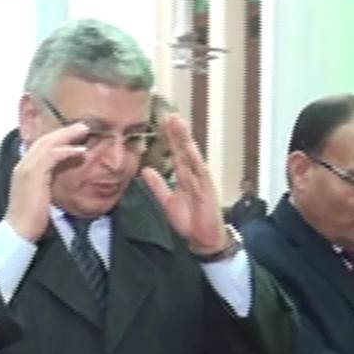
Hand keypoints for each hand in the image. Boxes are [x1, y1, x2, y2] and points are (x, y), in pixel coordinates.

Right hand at [6, 122, 88, 241]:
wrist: (18, 230)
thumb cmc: (31, 218)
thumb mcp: (42, 196)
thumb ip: (49, 183)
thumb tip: (63, 178)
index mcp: (24, 169)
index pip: (41, 147)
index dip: (58, 138)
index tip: (74, 135)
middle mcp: (23, 164)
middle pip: (44, 140)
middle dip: (64, 131)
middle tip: (82, 126)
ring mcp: (26, 167)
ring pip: (48, 143)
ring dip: (67, 135)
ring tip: (83, 130)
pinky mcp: (33, 174)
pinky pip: (52, 155)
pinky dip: (67, 151)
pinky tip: (80, 150)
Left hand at [140, 114, 226, 255]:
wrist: (203, 238)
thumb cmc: (190, 221)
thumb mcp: (167, 201)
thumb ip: (158, 186)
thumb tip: (146, 170)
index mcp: (184, 176)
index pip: (175, 152)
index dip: (168, 137)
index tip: (161, 122)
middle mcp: (193, 174)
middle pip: (183, 149)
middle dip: (176, 132)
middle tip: (168, 115)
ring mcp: (201, 179)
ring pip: (191, 155)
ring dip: (185, 139)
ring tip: (178, 123)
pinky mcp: (207, 188)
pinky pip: (200, 171)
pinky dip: (195, 159)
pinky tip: (190, 148)